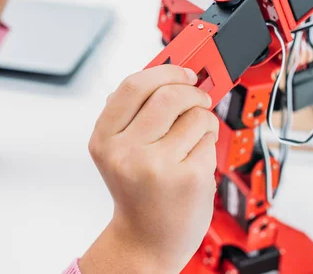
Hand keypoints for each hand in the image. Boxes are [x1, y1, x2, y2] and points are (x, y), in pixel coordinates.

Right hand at [80, 65, 218, 273]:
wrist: (146, 241)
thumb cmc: (137, 193)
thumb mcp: (119, 151)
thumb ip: (134, 114)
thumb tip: (165, 75)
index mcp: (104, 140)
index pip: (133, 86)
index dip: (164, 71)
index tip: (182, 70)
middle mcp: (126, 152)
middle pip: (167, 95)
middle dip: (191, 90)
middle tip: (199, 96)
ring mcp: (158, 166)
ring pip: (195, 114)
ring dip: (203, 117)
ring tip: (196, 133)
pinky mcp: (189, 178)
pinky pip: (208, 139)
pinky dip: (208, 141)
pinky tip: (196, 158)